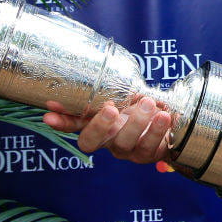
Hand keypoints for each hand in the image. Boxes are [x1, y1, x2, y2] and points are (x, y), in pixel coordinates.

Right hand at [43, 97, 170, 163]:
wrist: (172, 124)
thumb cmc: (143, 106)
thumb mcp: (128, 95)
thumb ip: (114, 88)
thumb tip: (99, 66)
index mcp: (98, 124)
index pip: (74, 126)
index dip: (61, 122)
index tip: (49, 113)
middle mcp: (108, 140)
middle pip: (92, 141)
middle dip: (99, 125)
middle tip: (111, 108)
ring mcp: (127, 150)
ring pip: (125, 142)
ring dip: (136, 122)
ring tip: (148, 102)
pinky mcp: (148, 154)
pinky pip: (150, 146)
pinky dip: (157, 129)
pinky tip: (164, 115)